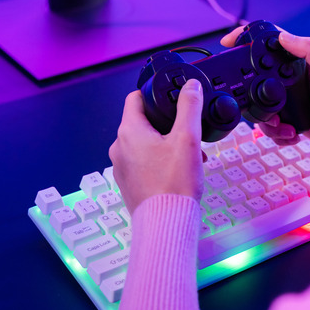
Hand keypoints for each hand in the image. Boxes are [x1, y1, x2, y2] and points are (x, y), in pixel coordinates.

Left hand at [108, 79, 204, 212]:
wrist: (167, 223)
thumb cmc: (174, 183)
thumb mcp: (188, 138)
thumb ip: (189, 107)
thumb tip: (190, 86)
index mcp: (129, 132)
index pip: (136, 98)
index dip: (154, 93)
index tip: (171, 97)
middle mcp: (119, 148)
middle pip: (143, 122)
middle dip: (167, 124)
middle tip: (188, 131)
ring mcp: (122, 168)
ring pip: (145, 144)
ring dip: (167, 144)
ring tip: (190, 156)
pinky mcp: (129, 184)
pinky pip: (144, 163)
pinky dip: (160, 162)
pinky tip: (180, 171)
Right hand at [220, 28, 309, 148]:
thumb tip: (282, 36)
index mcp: (299, 60)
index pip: (269, 43)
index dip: (246, 39)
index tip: (228, 42)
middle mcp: (290, 78)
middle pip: (255, 77)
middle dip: (250, 92)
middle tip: (256, 102)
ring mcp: (287, 98)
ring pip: (258, 104)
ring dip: (266, 119)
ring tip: (282, 124)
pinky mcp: (287, 118)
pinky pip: (269, 124)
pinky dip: (276, 132)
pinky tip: (290, 132)